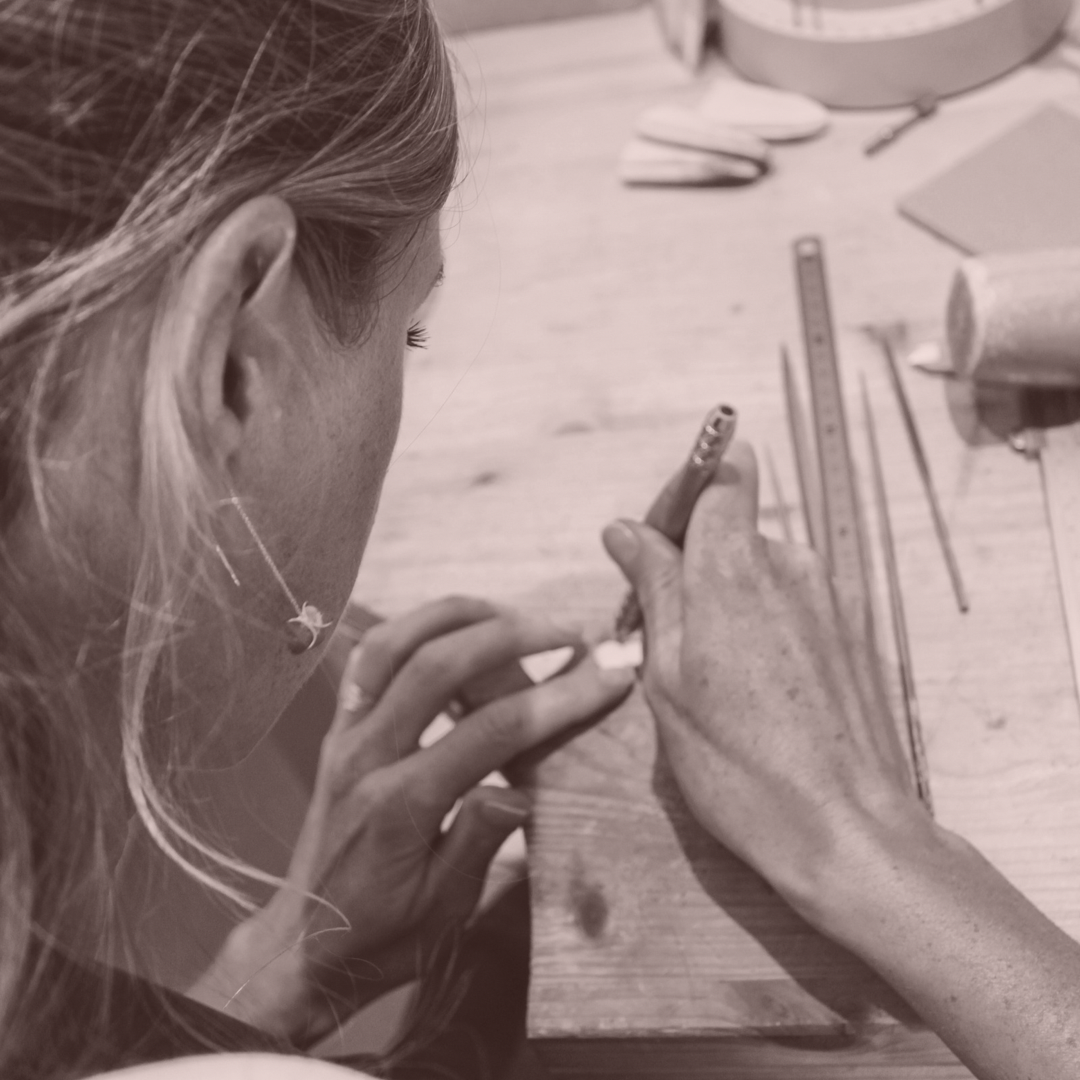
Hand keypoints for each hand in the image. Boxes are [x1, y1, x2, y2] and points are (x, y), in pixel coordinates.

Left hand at [193, 597, 633, 1043]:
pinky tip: (452, 626)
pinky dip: (411, 628)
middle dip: (513, 636)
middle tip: (570, 632)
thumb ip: (479, 844)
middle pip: (440, 666)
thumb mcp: (444, 913)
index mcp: (401, 805)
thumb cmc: (383, 933)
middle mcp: (366, 755)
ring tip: (514, 614)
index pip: (492, 731)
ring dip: (458, 616)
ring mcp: (345, 734)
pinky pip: (369, 658)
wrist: (306, 943)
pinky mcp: (338, 728)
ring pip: (395, 643)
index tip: (607, 675)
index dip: (557, 697)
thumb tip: (521, 790)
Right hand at [601, 442, 930, 927]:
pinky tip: (756, 693)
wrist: (844, 828)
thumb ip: (654, 588)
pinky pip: (793, 605)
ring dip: (729, 602)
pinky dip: (764, 628)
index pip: (725, 474)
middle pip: (736, 530)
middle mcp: (791, 566)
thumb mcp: (669, 677)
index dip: (688, 490)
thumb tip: (626, 530)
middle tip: (666, 634)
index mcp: (734, 567)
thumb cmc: (737, 761)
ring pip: (762, 572)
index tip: (658, 538)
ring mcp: (830, 599)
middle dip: (695, 564)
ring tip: (712, 677)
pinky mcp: (853, 633)